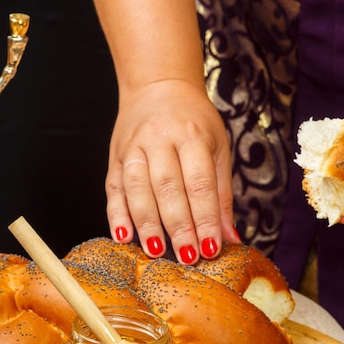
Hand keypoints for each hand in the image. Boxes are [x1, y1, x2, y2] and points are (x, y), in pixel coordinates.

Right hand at [106, 79, 240, 263]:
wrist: (157, 86)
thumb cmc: (193, 120)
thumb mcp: (217, 146)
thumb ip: (221, 192)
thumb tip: (230, 237)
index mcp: (191, 134)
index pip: (199, 183)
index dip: (205, 218)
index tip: (212, 248)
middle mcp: (159, 139)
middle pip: (168, 188)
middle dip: (178, 226)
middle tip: (187, 257)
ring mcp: (133, 147)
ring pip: (137, 189)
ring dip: (146, 224)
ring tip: (156, 252)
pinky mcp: (115, 156)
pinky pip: (113, 188)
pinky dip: (116, 214)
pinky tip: (122, 236)